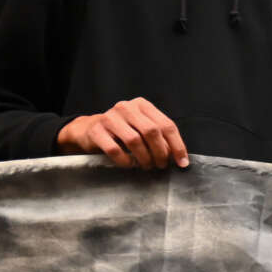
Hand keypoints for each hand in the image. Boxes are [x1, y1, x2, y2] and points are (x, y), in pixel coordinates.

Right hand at [57, 97, 188, 168]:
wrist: (89, 130)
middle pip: (152, 132)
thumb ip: (159, 136)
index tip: (182, 162)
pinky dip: (126, 161)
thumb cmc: (121, 131)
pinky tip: (130, 164)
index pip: (166, 125)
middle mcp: (126, 108)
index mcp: (142, 105)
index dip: (177, 145)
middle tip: (161, 165)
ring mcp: (110, 118)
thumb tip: (178, 156)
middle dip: (160, 152)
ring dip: (144, 158)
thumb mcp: (141, 127)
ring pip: (134, 140)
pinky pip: (115, 150)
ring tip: (147, 166)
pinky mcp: (97, 131)